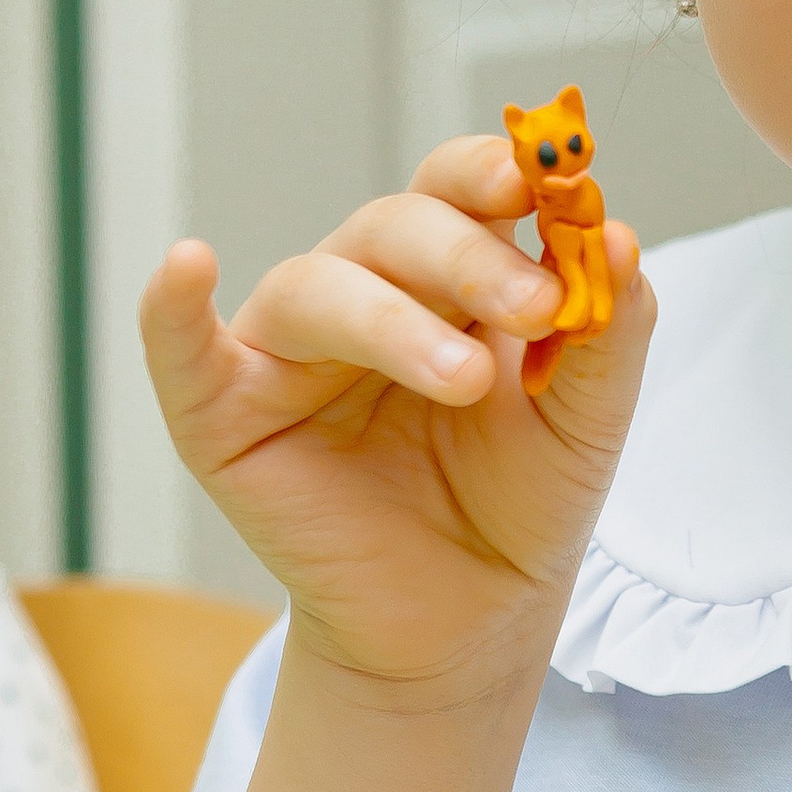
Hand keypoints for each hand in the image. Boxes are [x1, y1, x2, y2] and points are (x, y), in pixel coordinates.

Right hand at [138, 136, 653, 695]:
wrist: (472, 619)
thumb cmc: (521, 502)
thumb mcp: (587, 418)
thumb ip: (608, 331)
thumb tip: (618, 235)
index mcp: (449, 272)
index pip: (461, 188)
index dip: (495, 172)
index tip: (546, 176)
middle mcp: (363, 290)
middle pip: (396, 226)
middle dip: (468, 257)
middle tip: (536, 307)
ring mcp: (289, 350)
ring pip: (320, 287)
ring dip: (391, 319)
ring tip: (465, 380)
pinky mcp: (226, 418)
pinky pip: (185, 353)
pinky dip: (174, 310)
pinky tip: (188, 265)